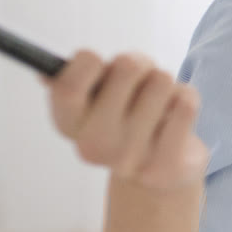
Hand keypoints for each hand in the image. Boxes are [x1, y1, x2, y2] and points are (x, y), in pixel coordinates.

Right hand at [47, 51, 207, 193]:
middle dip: (140, 63)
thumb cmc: (127, 118)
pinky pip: (185, 103)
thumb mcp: (96, 99)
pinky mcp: (166, 165)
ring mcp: (130, 158)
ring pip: (161, 81)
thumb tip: (45, 74)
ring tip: (160, 104)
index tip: (99, 61)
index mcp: (68, 124)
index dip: (89, 61)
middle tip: (142, 78)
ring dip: (166, 84)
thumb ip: (73, 82)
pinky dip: (186, 98)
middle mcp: (93, 146)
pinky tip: (177, 116)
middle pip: (127, 67)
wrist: (162, 171)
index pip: (68, 83)